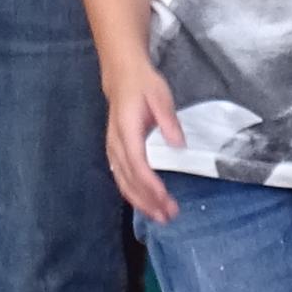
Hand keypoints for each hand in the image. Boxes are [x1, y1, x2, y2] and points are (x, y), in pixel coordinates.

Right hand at [103, 71, 183, 221]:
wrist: (121, 75)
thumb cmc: (143, 85)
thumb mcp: (160, 96)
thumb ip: (168, 121)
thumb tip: (179, 145)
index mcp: (127, 130)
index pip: (138, 164)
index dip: (150, 184)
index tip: (165, 198)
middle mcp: (116, 144)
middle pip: (129, 179)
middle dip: (148, 201)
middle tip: (168, 216)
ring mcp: (113, 150)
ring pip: (123, 183)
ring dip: (141, 202)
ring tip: (160, 217)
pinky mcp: (115, 153)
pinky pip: (122, 179)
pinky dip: (134, 195)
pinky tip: (147, 204)